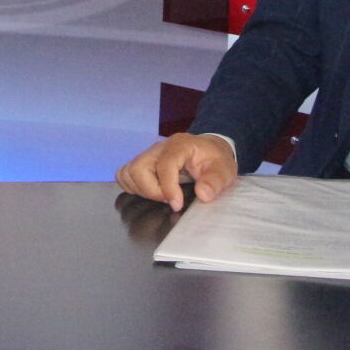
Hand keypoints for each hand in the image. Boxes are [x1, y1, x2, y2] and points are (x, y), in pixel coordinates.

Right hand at [115, 133, 238, 212]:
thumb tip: (203, 194)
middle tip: (169, 199)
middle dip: (152, 191)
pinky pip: (124, 175)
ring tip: (161, 195)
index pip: (165, 165)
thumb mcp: (225, 169)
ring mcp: (147, 154)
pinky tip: (151, 192)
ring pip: (128, 172)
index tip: (177, 204)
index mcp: (179, 145)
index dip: (168, 188)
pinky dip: (133, 187)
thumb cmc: (214, 159)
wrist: (208, 150)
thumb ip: (215, 181)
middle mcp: (159, 148)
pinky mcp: (141, 163)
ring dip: (142, 190)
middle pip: (138, 168)